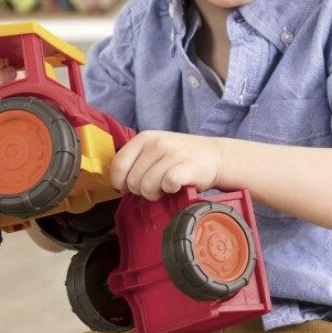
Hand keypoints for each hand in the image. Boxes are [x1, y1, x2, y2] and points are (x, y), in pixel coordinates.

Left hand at [110, 130, 225, 200]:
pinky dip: (170, 190)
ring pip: (147, 186)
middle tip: (154, 186)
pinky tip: (175, 186)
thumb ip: (135, 162)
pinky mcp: (187, 166)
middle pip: (132, 181)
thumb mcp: (154, 151)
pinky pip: (167, 185)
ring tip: (164, 188)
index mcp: (143, 138)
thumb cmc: (179, 158)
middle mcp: (156, 143)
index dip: (119, 182)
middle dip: (140, 190)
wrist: (214, 156)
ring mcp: (172, 153)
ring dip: (155, 194)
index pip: (118, 165)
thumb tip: (117, 185)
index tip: (127, 188)